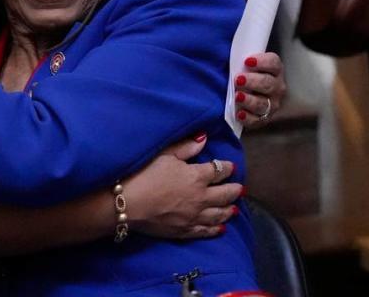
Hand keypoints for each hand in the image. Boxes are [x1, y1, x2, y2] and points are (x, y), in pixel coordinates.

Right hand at [124, 135, 241, 238]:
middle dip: (234, 190)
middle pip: (224, 194)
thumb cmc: (144, 174)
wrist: (128, 204)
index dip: (227, 167)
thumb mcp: (164, 154)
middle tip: (240, 189)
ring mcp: (195, 216)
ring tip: (234, 209)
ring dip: (228, 210)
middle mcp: (202, 197)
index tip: (231, 167)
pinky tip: (220, 228)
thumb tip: (204, 138)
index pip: (219, 170)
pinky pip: (206, 230)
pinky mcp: (185, 231)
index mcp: (197, 176)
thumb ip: (186, 147)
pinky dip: (216, 229)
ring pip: (219, 214)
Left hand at [236, 52, 284, 127]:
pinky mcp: (263, 119)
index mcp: (274, 69)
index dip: (262, 62)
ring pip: (263, 103)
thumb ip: (237, 55)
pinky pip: (257, 120)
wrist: (240, 95)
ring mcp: (272, 104)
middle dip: (253, 81)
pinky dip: (248, 118)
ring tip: (237, 96)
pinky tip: (239, 113)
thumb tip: (218, 44)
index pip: (273, 63)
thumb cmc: (240, 73)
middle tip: (238, 79)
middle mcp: (277, 87)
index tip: (247, 61)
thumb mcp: (241, 62)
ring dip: (250, 100)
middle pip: (269, 83)